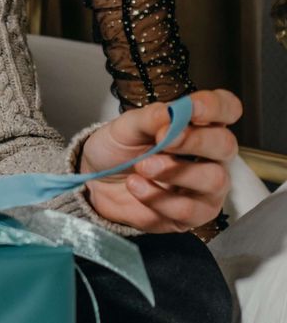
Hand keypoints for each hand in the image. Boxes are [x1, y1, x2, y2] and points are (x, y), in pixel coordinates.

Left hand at [80, 89, 240, 232]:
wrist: (96, 183)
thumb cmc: (119, 149)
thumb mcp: (127, 127)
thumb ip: (152, 118)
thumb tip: (173, 112)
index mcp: (199, 124)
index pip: (226, 108)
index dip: (216, 107)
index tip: (192, 108)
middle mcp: (211, 155)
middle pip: (226, 144)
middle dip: (196, 141)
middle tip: (163, 139)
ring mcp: (206, 187)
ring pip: (214, 180)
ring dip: (175, 172)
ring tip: (141, 167)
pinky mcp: (193, 214)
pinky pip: (188, 210)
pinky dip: (158, 198)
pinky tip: (136, 186)